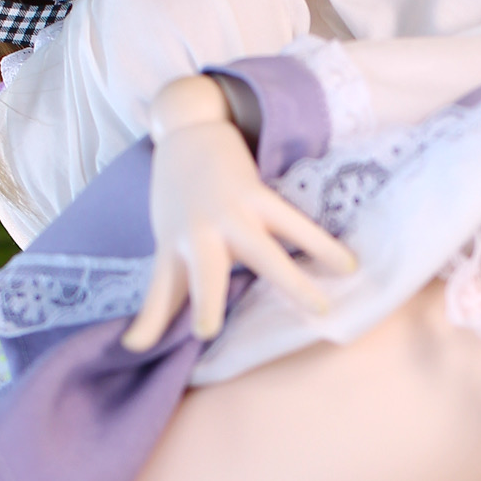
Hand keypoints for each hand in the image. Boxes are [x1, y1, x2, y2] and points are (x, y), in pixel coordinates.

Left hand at [122, 83, 353, 349]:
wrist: (188, 133)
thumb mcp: (164, 248)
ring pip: (262, 252)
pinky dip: (322, 244)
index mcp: (173, 250)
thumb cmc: (178, 204)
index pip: (159, 291)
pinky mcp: (257, 196)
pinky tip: (348, 265)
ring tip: (321, 308)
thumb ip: (160, 300)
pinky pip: (295, 225)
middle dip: (205, 300)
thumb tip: (133, 347)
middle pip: (203, 273)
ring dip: (290, 280)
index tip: (136, 344)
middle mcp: (197, 233)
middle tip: (206, 330)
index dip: (150, 318)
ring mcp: (229, 213)